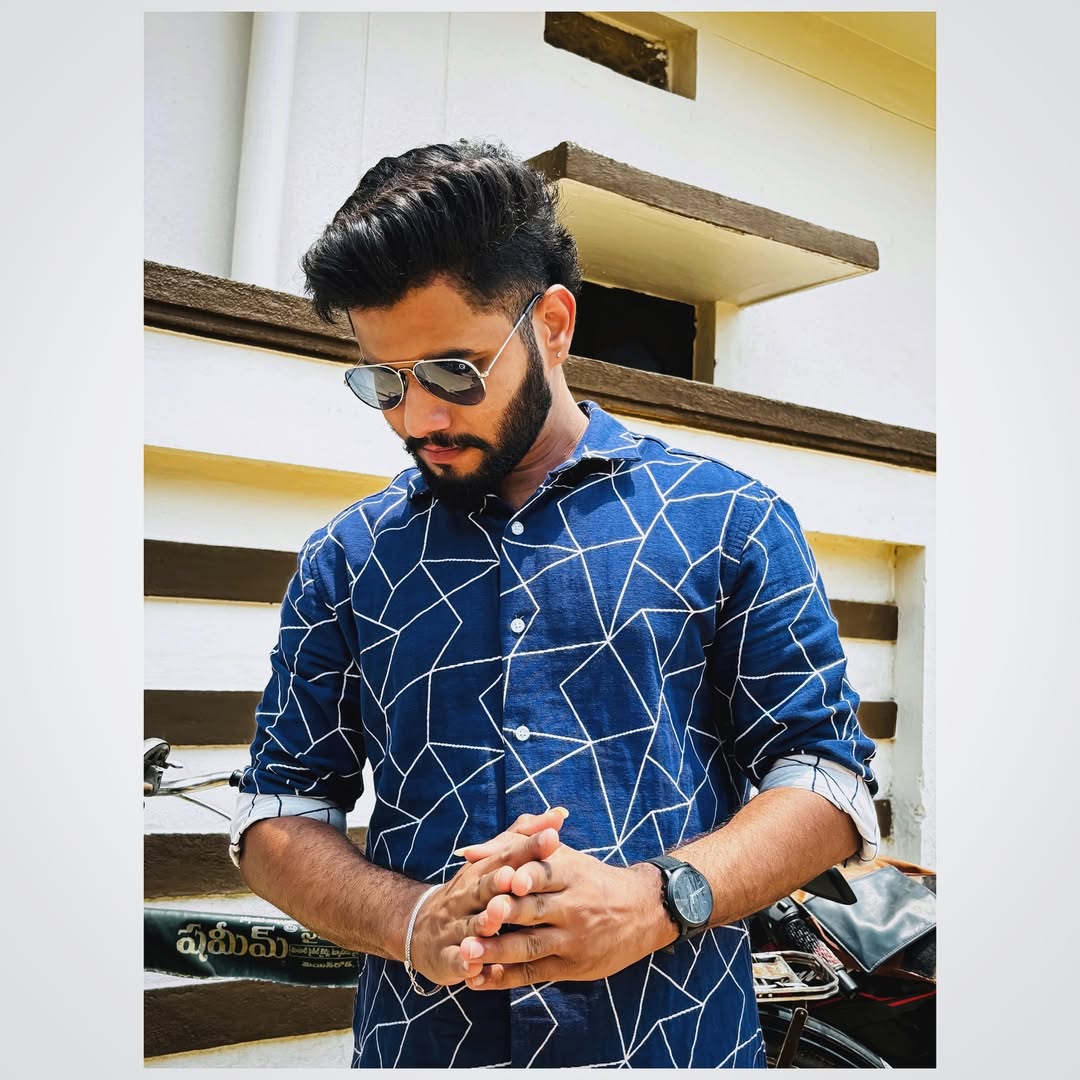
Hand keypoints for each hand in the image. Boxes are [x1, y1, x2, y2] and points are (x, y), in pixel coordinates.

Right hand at [408, 808, 568, 985]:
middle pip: (484, 887)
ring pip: (470, 924)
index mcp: (481, 871)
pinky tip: (474, 969)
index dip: (528, 848)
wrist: (419, 927)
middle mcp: (466, 895)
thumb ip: (525, 839)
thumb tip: (560, 813)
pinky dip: (464, 964)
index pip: (507, 855)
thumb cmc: (471, 892)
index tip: (551, 837)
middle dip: (498, 882)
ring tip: (496, 919)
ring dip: (483, 923)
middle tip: (515, 878)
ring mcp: (454, 926)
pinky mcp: (446, 957)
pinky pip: (455, 961)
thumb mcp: (494, 862)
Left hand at [458, 843, 677, 989]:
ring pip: (530, 945)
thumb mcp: (563, 855)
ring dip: (497, 950)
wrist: (642, 911)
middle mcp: (572, 906)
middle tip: (477, 918)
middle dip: (504, 914)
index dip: (525, 876)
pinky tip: (480, 979)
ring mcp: (572, 939)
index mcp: (571, 873)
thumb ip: (517, 848)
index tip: (505, 879)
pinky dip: (506, 977)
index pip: (546, 872)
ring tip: (468, 952)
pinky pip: (534, 973)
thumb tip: (469, 852)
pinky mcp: (571, 967)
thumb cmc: (591, 878)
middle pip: (534, 910)